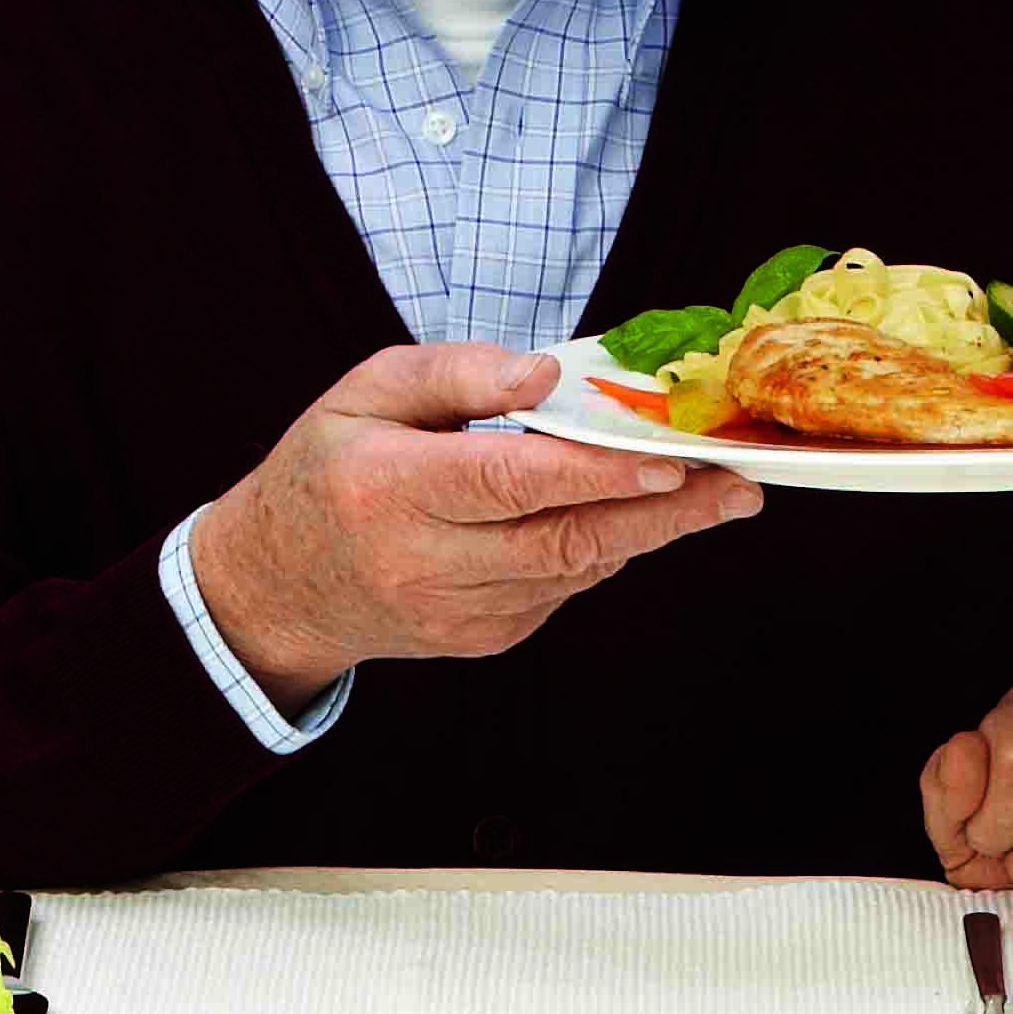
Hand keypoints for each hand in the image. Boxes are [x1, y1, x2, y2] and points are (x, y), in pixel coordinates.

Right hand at [183, 343, 759, 704]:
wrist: (276, 586)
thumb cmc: (326, 473)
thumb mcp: (366, 393)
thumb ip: (457, 375)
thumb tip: (546, 374)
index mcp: (390, 491)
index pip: (510, 482)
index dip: (596, 471)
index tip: (670, 457)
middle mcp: (425, 563)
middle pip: (564, 540)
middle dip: (664, 512)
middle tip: (736, 484)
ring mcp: (457, 613)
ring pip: (574, 569)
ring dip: (647, 529)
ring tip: (714, 493)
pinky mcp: (481, 639)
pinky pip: (559, 589)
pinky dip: (598, 548)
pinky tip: (623, 515)